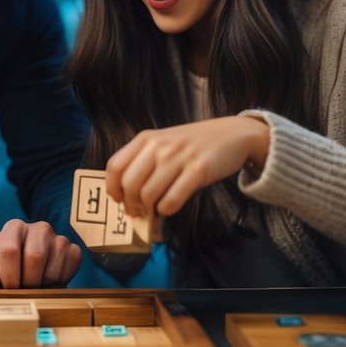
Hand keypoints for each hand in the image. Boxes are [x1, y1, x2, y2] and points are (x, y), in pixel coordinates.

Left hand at [0, 219, 81, 293]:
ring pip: (52, 268)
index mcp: (13, 227)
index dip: (8, 276)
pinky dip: (59, 282)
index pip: (10, 250)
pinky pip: (69, 269)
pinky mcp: (72, 249)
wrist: (23, 265)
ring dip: (41, 284)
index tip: (7, 286)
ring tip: (34, 283)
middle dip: (26, 281)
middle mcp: (38, 227)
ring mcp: (57, 237)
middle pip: (35, 257)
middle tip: (22, 286)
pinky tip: (48, 280)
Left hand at [106, 116, 269, 218]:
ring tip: (154, 213)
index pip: (115, 166)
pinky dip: (167, 211)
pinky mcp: (198, 170)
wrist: (232, 134)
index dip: (113, 188)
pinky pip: (172, 200)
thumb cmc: (193, 144)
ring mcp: (179, 157)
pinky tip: (169, 208)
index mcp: (146, 138)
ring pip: (148, 195)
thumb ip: (144, 162)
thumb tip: (126, 197)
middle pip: (129, 184)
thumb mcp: (164, 143)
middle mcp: (159, 146)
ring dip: (149, 211)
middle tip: (138, 212)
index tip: (119, 200)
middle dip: (131, 205)